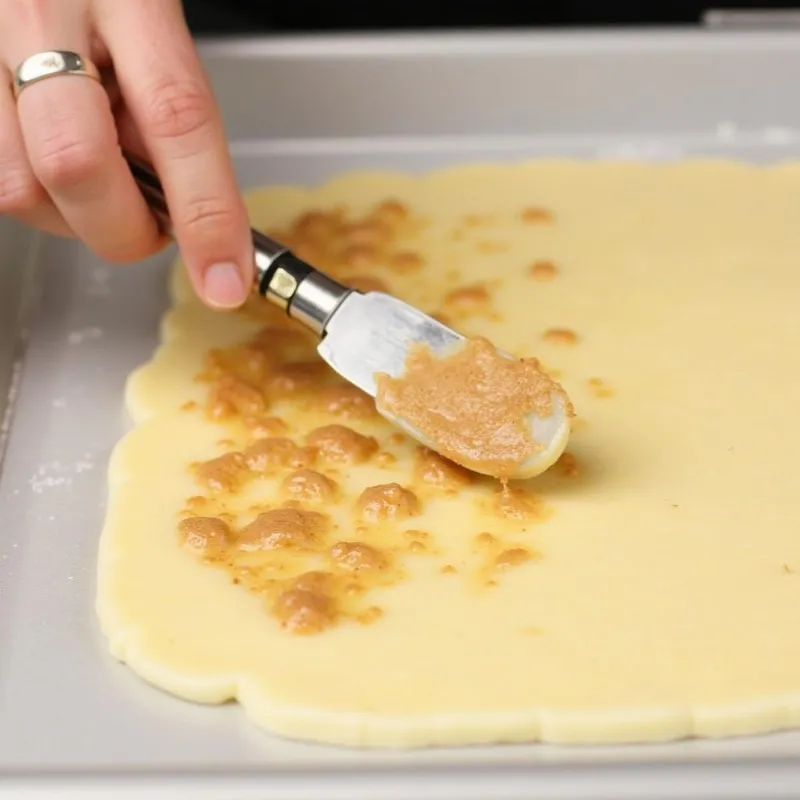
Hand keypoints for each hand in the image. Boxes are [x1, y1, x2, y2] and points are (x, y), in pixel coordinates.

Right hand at [0, 0, 252, 308]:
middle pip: (76, 163)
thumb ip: (172, 122)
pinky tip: (52, 158)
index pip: (178, 119)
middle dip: (123, 229)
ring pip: (18, 185)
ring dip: (71, 215)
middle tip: (148, 227)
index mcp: (129, 0)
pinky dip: (37, 195)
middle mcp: (41, 13)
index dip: (206, 212)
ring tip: (96, 174)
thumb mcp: (156, 41)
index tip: (226, 279)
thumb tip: (187, 222)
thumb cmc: (108, 2)